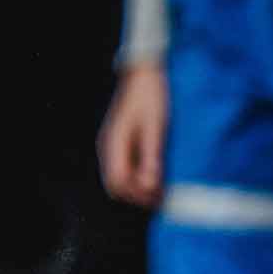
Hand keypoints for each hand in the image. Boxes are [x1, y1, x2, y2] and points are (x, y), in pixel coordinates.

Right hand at [98, 64, 170, 208]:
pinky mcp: (121, 142)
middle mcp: (109, 147)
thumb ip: (151, 156)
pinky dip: (138, 178)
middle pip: (115, 184)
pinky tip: (156, 177)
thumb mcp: (156, 127)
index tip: (160, 197)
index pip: (117, 181)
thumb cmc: (152, 97)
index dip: (137, 194)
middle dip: (137, 195)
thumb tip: (150, 185)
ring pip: (119, 178)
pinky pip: (125, 168)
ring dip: (138, 188)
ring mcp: (114, 145)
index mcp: (114, 143)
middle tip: (163, 198)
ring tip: (162, 191)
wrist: (145, 74)